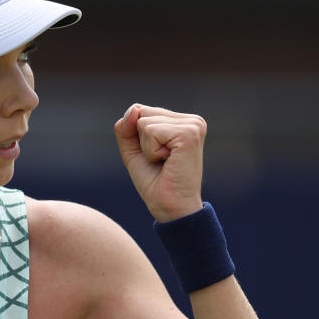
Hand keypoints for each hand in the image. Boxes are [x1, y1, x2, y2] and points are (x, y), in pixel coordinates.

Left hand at [113, 104, 205, 221]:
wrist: (170, 208)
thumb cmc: (154, 182)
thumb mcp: (133, 150)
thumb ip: (126, 127)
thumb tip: (134, 110)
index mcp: (183, 121)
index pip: (141, 110)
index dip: (137, 137)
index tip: (156, 156)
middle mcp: (192, 120)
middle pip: (141, 113)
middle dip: (141, 141)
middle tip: (161, 161)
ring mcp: (193, 125)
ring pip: (143, 122)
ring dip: (146, 148)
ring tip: (164, 162)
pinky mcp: (188, 134)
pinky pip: (150, 131)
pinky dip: (150, 151)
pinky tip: (168, 161)